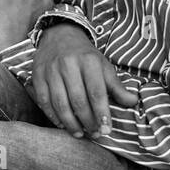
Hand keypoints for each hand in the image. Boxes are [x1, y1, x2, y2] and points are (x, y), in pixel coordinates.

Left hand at [0, 0, 55, 53]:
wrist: (15, 56)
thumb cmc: (26, 46)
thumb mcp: (39, 25)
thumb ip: (35, 12)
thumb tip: (22, 6)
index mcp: (46, 2)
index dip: (21, 11)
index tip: (19, 23)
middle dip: (11, 8)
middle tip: (11, 26)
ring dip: (0, 9)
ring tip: (4, 26)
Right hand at [31, 23, 138, 137]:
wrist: (59, 35)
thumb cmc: (84, 55)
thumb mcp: (103, 65)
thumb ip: (116, 86)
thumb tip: (132, 102)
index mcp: (89, 61)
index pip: (96, 91)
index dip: (101, 112)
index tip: (106, 129)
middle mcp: (68, 65)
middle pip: (78, 100)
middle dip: (87, 121)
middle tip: (95, 134)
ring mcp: (51, 71)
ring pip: (60, 103)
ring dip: (70, 123)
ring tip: (80, 133)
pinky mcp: (38, 76)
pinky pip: (44, 101)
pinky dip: (53, 116)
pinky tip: (62, 124)